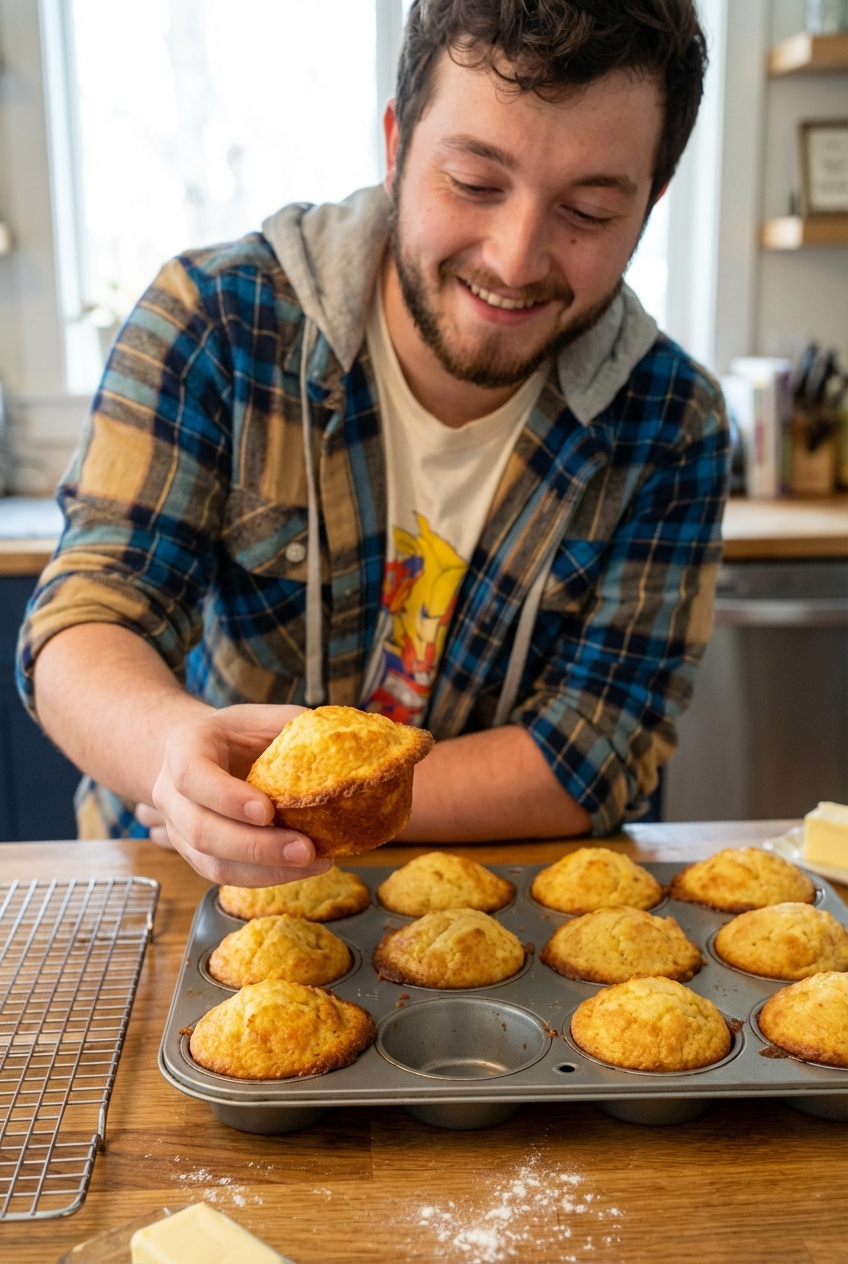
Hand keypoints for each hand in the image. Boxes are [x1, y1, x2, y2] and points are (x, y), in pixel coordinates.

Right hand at [147, 704, 331, 886]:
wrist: (206, 754)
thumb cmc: (238, 735)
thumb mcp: (262, 718)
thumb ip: (295, 727)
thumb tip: (346, 742)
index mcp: (184, 747)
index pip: (192, 775)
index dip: (226, 797)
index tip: (267, 811)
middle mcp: (171, 792)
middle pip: (201, 829)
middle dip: (255, 846)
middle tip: (304, 849)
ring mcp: (178, 828)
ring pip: (211, 862)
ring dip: (264, 870)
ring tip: (312, 863)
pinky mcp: (195, 855)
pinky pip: (224, 875)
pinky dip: (264, 877)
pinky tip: (302, 869)